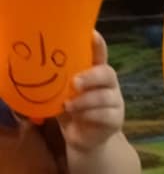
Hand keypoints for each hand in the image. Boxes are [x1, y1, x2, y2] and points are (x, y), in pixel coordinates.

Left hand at [60, 32, 124, 152]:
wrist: (82, 138)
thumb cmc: (71, 110)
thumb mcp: (62, 93)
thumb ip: (59, 82)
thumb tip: (37, 70)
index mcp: (95, 72)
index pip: (100, 54)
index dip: (97, 44)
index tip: (92, 34)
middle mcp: (108, 84)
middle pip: (107, 73)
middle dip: (90, 77)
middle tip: (73, 83)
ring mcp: (115, 101)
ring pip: (105, 96)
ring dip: (84, 101)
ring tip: (68, 105)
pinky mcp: (116, 119)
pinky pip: (106, 114)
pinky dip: (90, 115)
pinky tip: (78, 117)